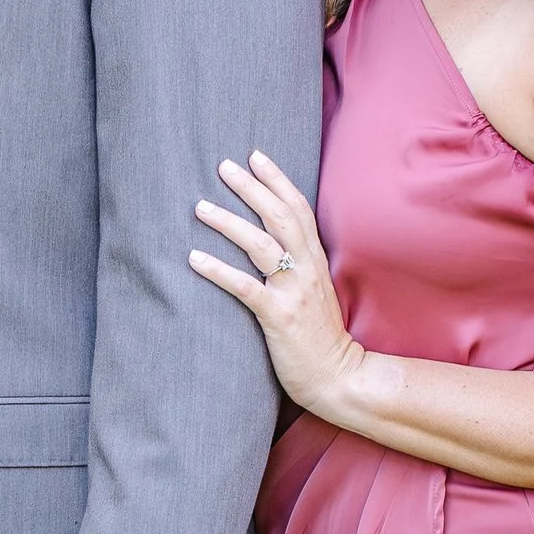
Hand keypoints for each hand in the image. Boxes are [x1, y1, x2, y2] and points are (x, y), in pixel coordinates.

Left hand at [189, 153, 366, 416]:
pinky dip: (218, 270)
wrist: (339, 377)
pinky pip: (245, 288)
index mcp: (315, 261)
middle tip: (223, 166)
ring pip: (261, 245)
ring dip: (228, 222)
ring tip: (200, 207)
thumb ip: (298, 266)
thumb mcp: (314, 292)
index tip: (255, 156)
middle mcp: (307, 270)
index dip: (277, 180)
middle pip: (279, 217)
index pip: (298, 209)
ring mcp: (294, 293)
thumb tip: (271, 244)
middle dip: (251, 188)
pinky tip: (194, 258)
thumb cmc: (320, 338)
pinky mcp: (278, 318)